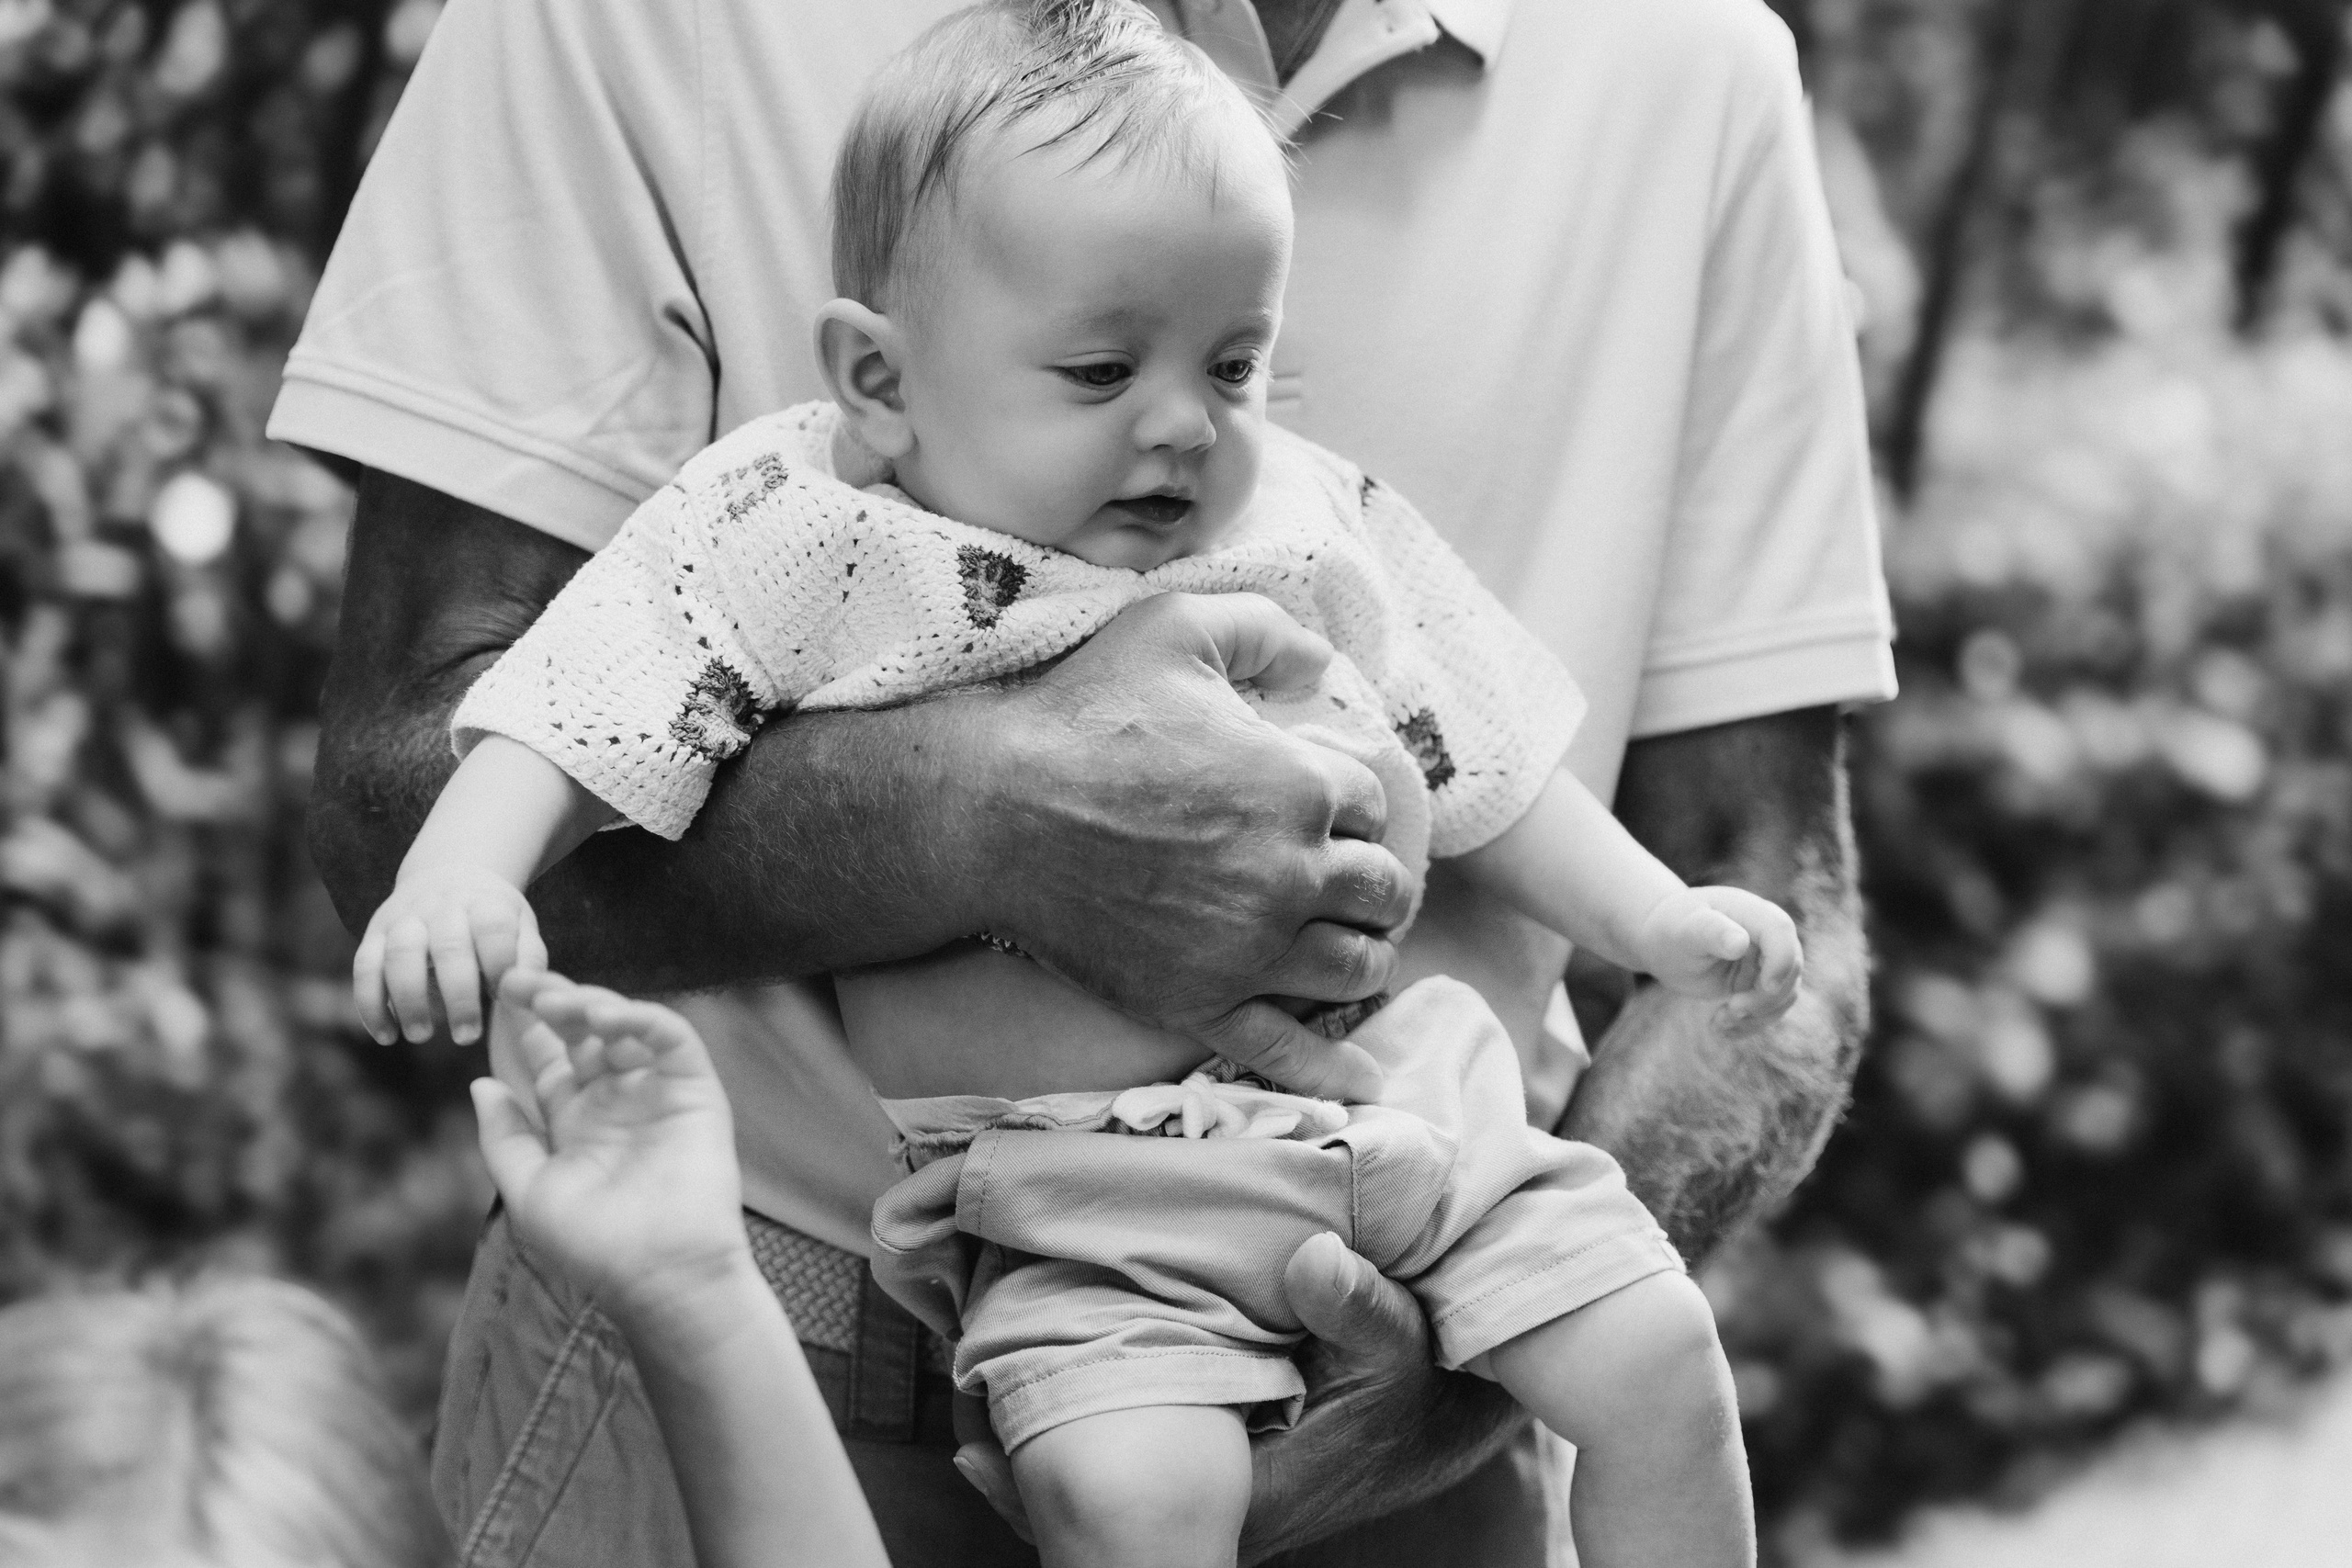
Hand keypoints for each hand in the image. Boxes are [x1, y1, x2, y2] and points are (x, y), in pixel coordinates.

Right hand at [353, 866, 544, 1044]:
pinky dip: (370, 1004)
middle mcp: (442, 907)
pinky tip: (386, 1035)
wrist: (448, 874)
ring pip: (400, 956)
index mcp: (484, 903)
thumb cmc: (491, 916)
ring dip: (408, 1000)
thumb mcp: (520, 925)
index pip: (493, 929)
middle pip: (448, 947)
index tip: (504, 997)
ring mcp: (404, 918)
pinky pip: (364, 967)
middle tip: (466, 1037)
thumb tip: (524, 993)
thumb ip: (528, 959)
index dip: (499, 964)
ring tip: (421, 1036)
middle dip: (457, 995)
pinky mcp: (375, 934)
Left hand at [471, 971, 746, 1318]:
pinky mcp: (695, 1090)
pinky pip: (671, 1039)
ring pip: (625, 1027)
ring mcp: (656, 1092)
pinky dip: (641, 1018)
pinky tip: (606, 1018)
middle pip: (583, 1032)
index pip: (550, 1057)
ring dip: (592, 1004)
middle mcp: (616, 1099)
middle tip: (519, 980)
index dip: (525, 1026)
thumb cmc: (593, 1246)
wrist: (660, 1275)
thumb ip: (504, 1137)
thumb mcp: (529, 1191)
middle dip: (552, 1001)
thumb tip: (481, 1083)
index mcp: (576, 1122)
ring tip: (558, 1002)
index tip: (498, 995)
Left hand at [950, 1233, 1521, 1560]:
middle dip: (1031, 1460)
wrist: (1452, 1414)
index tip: (983, 1434)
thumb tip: (1311, 1258)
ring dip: (1052, 1442)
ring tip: (978, 1394)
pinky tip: (1033, 1388)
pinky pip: (1129, 1470)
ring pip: (1109, 1490)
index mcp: (1250, 1488)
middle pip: (1099, 1507)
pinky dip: (1083, 1430)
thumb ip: (1358, 1303)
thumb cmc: (1422, 1381)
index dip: (1048, 1480)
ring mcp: (1217, 1495)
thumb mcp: (1402, 1339)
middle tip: (962, 1401)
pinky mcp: (1219, 1472)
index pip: (1127, 1510)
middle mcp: (1222, 1508)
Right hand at [979, 594, 1415, 1099]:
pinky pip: (1287, 1052)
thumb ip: (1263, 627)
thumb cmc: (1082, 714)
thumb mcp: (1175, 629)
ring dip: (1361, 953)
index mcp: (1300, 785)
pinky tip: (1362, 1081)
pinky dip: (1332, 1069)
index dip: (1350, 801)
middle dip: (1371, 880)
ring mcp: (1248, 949)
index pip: (1373, 804)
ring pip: (1354, 968)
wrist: (992, 813)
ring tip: (1346, 945)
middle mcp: (1290, 875)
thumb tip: (1324, 658)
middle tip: (1349, 879)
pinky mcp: (1200, 1002)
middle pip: (1382, 891)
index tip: (1323, 805)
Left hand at [1629, 885, 1803, 1028]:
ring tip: (1719, 1022)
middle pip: (1791, 968)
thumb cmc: (1672, 928)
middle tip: (1730, 1010)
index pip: (1780, 931)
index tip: (1765, 987)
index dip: (1781, 960)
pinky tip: (1720, 1029)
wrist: (1663, 943)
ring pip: (1785, 994)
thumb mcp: (1686, 929)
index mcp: (1752, 912)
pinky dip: (1749, 1025)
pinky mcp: (1759, 985)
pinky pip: (1770, 1009)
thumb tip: (1740, 943)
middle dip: (1765, 997)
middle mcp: (1767, 936)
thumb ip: (1712, 932)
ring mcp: (1767, 962)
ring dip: (1757, 1016)